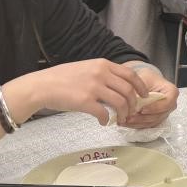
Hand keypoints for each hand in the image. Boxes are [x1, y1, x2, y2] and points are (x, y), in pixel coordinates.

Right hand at [9, 58, 150, 125]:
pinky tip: (103, 122)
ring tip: (120, 120)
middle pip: (128, 90)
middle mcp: (101, 73)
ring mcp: (94, 87)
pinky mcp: (85, 101)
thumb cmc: (61, 78)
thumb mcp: (86, 68)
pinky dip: (107, 120)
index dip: (141, 87)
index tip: (144, 96)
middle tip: (131, 112)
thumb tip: (116, 85)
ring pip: (120, 103)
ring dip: (123, 114)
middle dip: (133, 104)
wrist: (42, 86)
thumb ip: (102, 73)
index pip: (130, 75)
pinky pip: (104, 113)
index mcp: (102, 64)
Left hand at [118, 65, 178, 128]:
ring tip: (125, 120)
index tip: (142, 109)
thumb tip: (132, 100)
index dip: (155, 108)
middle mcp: (170, 105)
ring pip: (152, 122)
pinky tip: (126, 122)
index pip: (167, 103)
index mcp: (171, 92)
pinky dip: (136, 124)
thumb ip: (140, 89)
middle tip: (130, 117)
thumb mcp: (144, 79)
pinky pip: (147, 125)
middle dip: (143, 118)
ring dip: (138, 123)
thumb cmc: (147, 78)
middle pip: (159, 115)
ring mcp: (163, 113)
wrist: (146, 82)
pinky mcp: (155, 119)